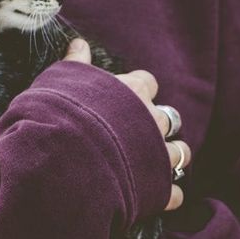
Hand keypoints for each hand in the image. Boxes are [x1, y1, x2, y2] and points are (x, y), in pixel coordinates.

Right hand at [63, 38, 190, 210]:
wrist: (62, 158)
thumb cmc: (58, 114)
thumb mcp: (60, 80)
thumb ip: (75, 63)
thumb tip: (78, 41)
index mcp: (131, 91)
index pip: (146, 82)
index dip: (137, 91)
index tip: (124, 98)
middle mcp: (151, 120)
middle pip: (169, 118)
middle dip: (158, 125)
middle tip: (139, 134)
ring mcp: (157, 154)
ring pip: (181, 153)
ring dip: (171, 157)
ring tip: (156, 165)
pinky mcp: (157, 188)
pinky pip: (174, 193)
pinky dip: (167, 195)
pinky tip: (157, 196)